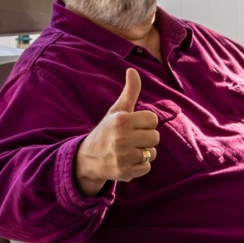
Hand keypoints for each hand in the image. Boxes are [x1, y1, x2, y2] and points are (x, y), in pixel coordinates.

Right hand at [74, 69, 160, 195]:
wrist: (88, 158)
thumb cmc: (107, 131)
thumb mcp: (117, 111)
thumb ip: (129, 92)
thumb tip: (133, 70)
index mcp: (122, 121)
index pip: (152, 119)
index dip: (145, 123)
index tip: (134, 125)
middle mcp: (122, 138)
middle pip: (155, 137)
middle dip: (146, 138)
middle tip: (132, 138)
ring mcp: (123, 156)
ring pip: (152, 153)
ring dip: (144, 152)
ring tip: (129, 150)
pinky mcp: (125, 172)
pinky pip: (147, 168)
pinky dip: (140, 166)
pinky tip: (128, 161)